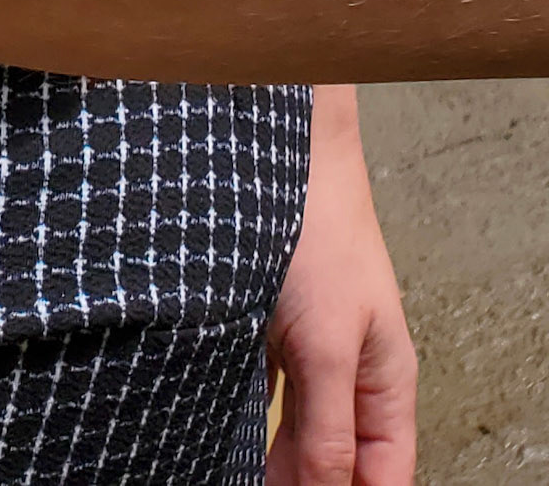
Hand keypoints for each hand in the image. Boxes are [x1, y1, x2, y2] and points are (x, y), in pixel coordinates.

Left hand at [267, 85, 416, 482]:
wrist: (276, 150)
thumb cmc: (314, 230)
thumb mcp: (325, 344)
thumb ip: (327, 427)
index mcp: (383, 382)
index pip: (383, 478)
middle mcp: (349, 371)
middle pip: (336, 460)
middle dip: (302, 484)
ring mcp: (310, 350)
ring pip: (296, 431)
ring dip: (273, 460)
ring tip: (234, 473)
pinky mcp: (269, 329)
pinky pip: (262, 394)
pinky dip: (243, 419)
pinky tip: (219, 434)